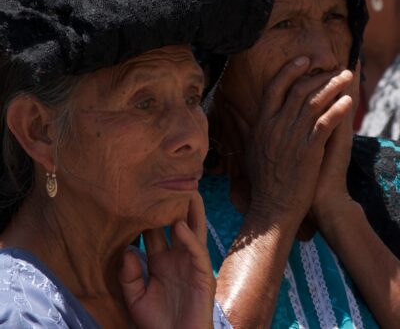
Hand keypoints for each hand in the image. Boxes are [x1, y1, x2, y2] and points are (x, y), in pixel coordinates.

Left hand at [119, 193, 214, 328]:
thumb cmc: (156, 324)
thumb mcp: (135, 299)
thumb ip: (129, 276)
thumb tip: (128, 250)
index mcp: (160, 260)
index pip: (154, 230)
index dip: (148, 213)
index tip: (139, 191)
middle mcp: (176, 256)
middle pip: (176, 223)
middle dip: (174, 203)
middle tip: (170, 178)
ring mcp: (191, 263)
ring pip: (193, 230)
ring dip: (192, 212)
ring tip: (188, 189)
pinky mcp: (202, 275)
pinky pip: (196, 252)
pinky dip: (189, 239)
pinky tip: (181, 226)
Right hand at [225, 58, 353, 223]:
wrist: (272, 206)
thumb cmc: (261, 180)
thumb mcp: (248, 149)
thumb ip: (243, 128)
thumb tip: (233, 112)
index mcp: (262, 123)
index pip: (275, 87)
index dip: (290, 70)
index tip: (305, 60)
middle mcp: (276, 125)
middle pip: (299, 90)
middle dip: (319, 75)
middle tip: (334, 69)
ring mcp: (292, 137)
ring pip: (314, 102)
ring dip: (332, 86)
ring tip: (345, 77)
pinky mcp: (309, 150)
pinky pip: (325, 123)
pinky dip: (338, 110)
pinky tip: (348, 102)